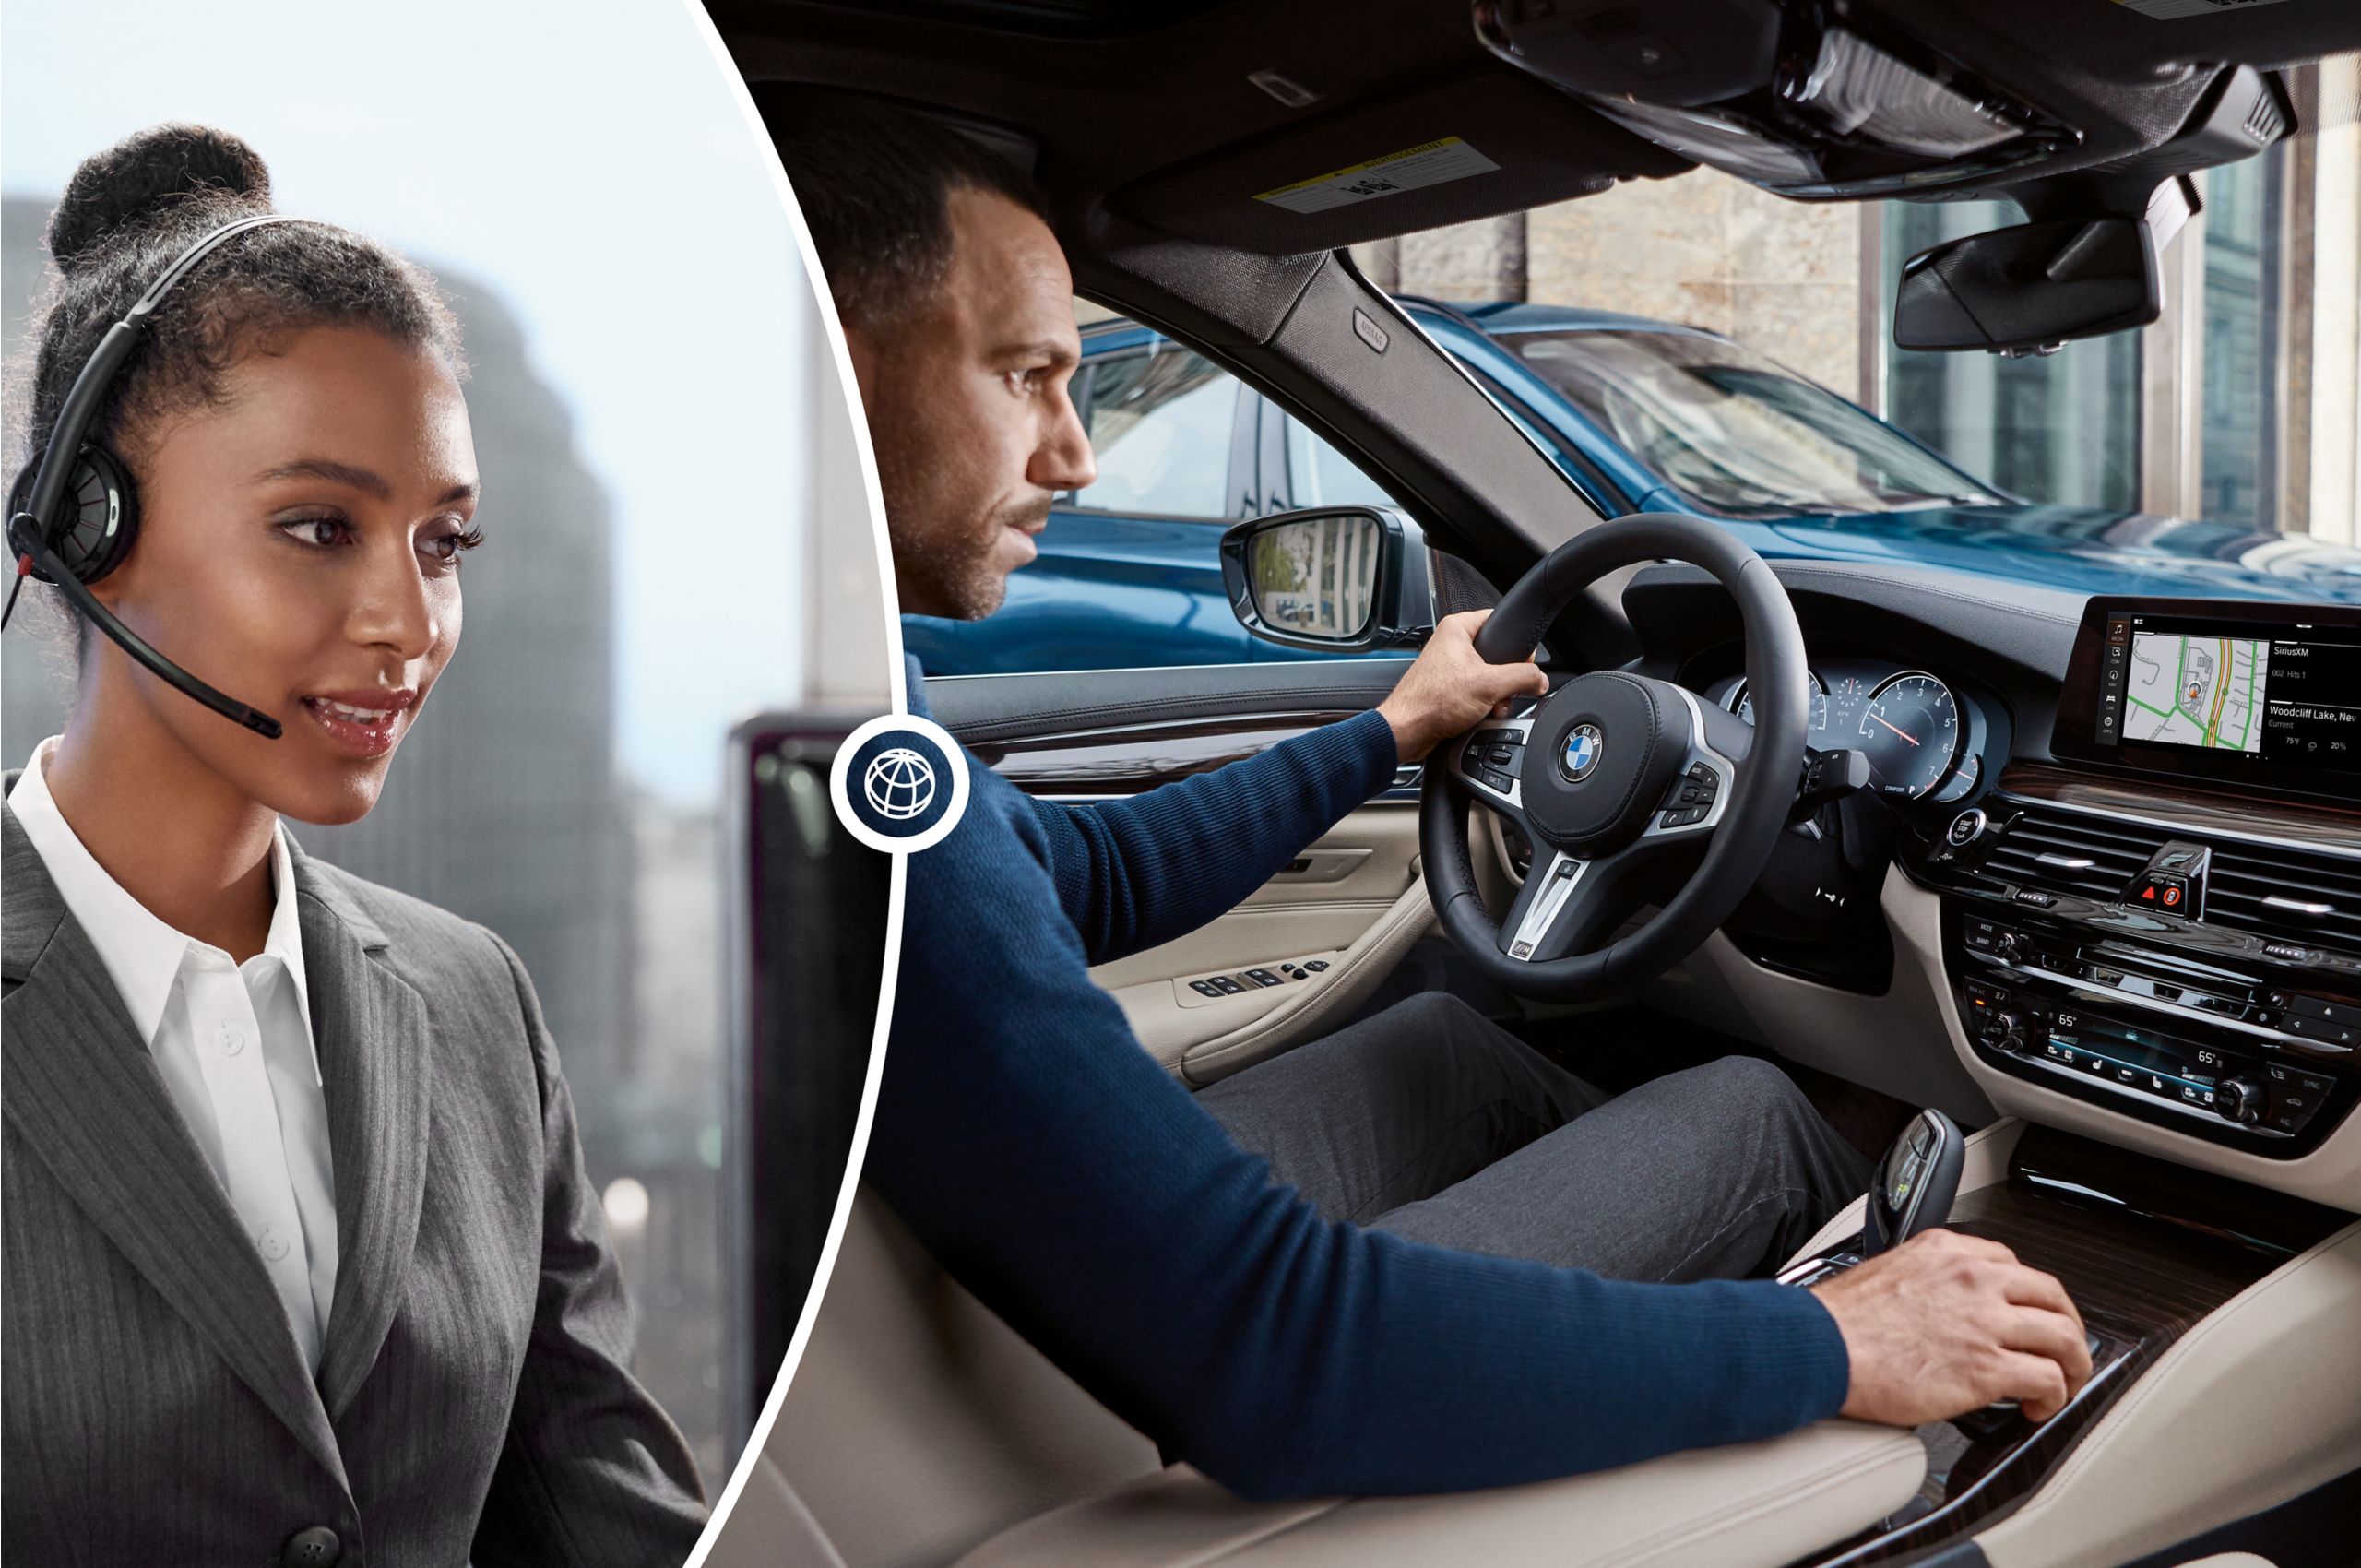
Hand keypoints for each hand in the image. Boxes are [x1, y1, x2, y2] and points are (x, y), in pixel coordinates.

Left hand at [1377, 610, 1550, 762]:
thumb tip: (1540, 679)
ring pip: (1489, 677)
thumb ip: (1523, 678)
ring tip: (1489, 707)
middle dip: (1506, 679)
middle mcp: (1452, 644)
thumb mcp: (1490, 685)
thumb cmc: (1431, 702)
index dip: (1516, 642)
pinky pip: (1477, 692)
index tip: (1523, 660)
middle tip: (1502, 691)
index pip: (1498, 620)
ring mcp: (1449, 667)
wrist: (1408, 731)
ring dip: (1496, 696)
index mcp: (1457, 628)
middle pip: (1497, 654)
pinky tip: (1481, 715)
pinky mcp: (1449, 689)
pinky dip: (1484, 705)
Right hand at [1810, 1229, 2091, 1425]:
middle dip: (2067, 1326)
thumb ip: (1928, 1282)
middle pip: (2052, 1296)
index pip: (2013, 1265)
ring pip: (2063, 1337)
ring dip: (2072, 1364)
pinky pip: (2048, 1378)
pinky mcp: (1988, 1367)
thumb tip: (1943, 1310)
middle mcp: (1974, 1278)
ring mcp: (1985, 1321)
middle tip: (2064, 1350)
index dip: (2029, 1297)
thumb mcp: (1890, 1272)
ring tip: (2064, 1384)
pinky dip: (2054, 1396)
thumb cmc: (1839, 1320)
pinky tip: (2039, 1407)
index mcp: (1947, 1251)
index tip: (2027, 1316)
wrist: (1820, 1346)